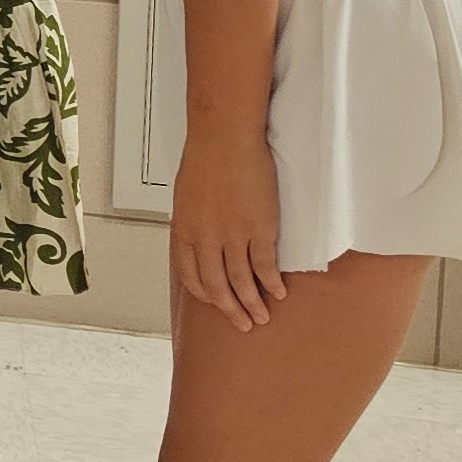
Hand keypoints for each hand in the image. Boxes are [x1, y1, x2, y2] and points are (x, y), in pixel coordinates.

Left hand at [170, 135, 284, 332]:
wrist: (224, 137)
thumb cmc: (205, 159)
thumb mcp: (186, 197)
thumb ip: (193, 223)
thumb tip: (200, 242)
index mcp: (183, 231)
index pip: (191, 276)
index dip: (205, 295)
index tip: (216, 304)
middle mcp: (205, 239)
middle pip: (216, 286)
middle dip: (230, 310)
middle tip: (242, 324)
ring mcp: (232, 236)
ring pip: (241, 282)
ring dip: (252, 304)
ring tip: (261, 317)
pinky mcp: (259, 228)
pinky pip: (265, 266)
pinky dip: (271, 283)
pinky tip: (278, 292)